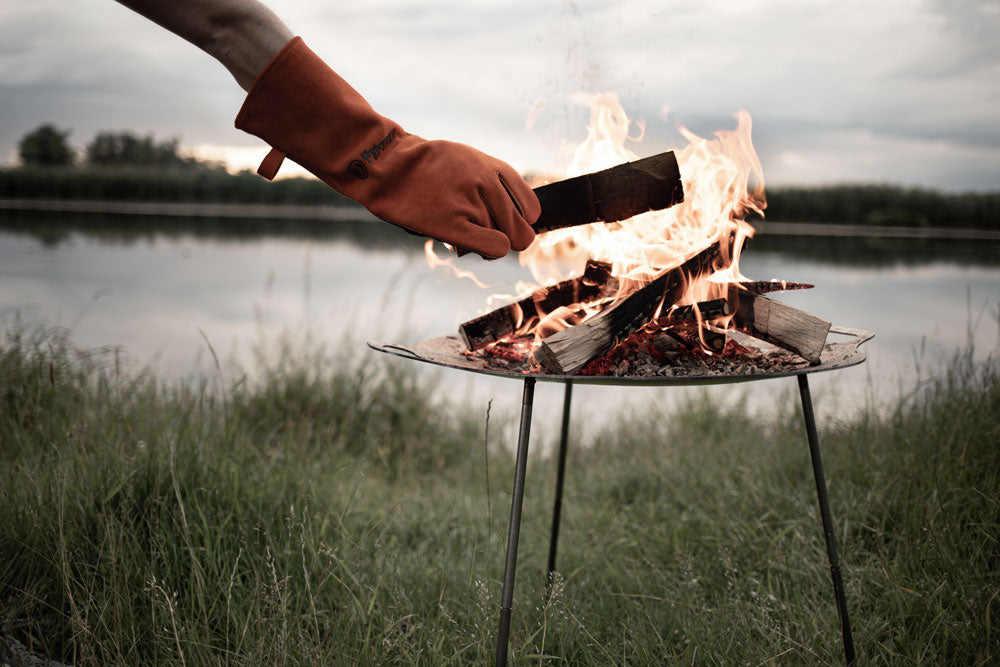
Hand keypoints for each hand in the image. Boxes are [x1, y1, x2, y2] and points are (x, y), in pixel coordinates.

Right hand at [236, 37, 538, 257]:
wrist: (386, 166)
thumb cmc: (424, 168)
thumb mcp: (467, 161)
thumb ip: (494, 184)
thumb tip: (519, 218)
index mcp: (496, 169)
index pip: (533, 210)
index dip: (519, 222)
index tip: (501, 224)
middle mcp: (491, 185)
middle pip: (521, 232)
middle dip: (505, 238)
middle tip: (478, 233)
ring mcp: (474, 204)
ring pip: (506, 242)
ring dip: (485, 243)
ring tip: (456, 228)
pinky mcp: (455, 224)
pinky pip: (494, 248)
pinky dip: (488, 251)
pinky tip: (465, 243)